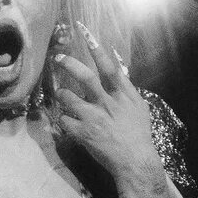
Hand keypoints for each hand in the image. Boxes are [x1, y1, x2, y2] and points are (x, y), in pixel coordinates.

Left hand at [54, 22, 164, 194]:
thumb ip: (127, 89)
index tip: (86, 34)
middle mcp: (108, 103)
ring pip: (68, 98)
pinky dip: (63, 119)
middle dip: (69, 64)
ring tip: (61, 94)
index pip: (109, 67)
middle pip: (86, 77)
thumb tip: (119, 70)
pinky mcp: (83, 133)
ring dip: (61, 93)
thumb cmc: (139, 135)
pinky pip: (64, 120)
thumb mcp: (139, 108)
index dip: (97, 49)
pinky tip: (68, 122)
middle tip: (57, 57)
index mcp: (123, 95)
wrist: (136, 163)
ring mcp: (94, 118)